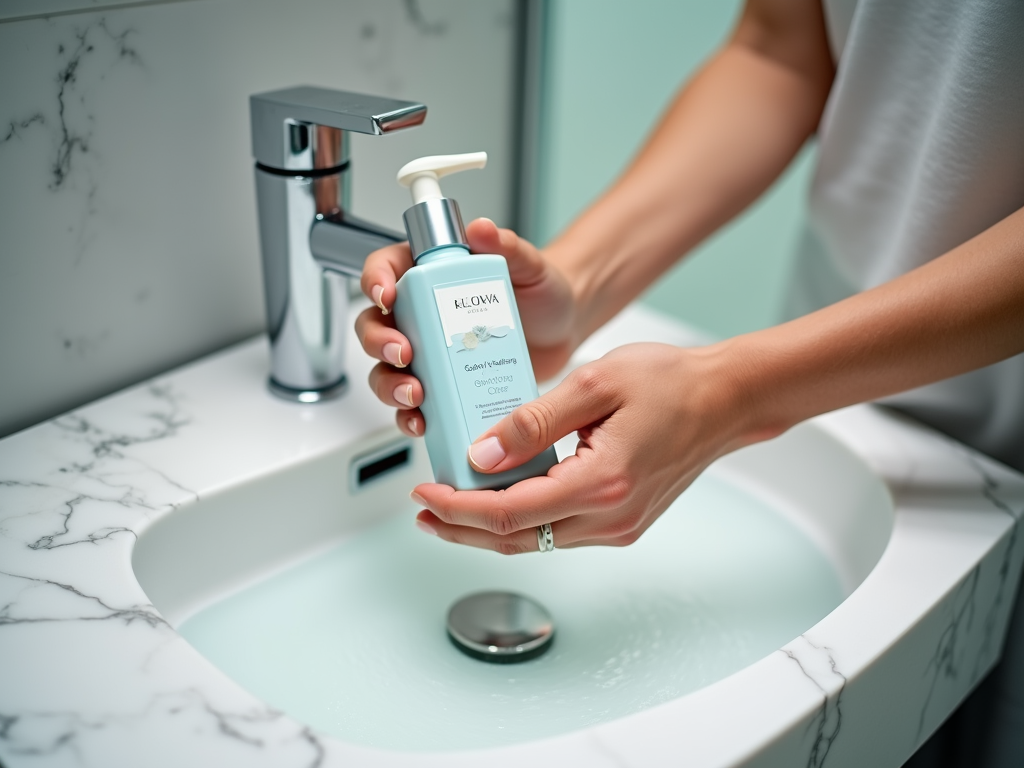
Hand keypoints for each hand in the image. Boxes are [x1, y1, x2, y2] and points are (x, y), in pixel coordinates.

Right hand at [355, 218, 575, 437]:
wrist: (562, 330)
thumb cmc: (540, 292)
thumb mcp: (529, 264)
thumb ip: (505, 245)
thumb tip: (482, 229)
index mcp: (428, 274)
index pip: (384, 269)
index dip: (374, 281)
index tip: (386, 297)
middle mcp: (418, 314)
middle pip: (374, 326)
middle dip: (379, 343)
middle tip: (404, 354)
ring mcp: (426, 353)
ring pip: (385, 370)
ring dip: (389, 386)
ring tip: (415, 395)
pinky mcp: (440, 386)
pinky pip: (411, 406)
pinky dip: (410, 417)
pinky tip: (424, 422)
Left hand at [410, 342, 760, 552]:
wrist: (725, 400)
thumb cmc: (670, 382)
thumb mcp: (593, 383)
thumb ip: (533, 422)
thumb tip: (481, 454)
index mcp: (601, 482)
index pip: (508, 513)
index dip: (457, 508)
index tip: (424, 494)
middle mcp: (611, 517)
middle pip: (516, 540)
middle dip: (461, 528)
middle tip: (424, 511)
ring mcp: (619, 526)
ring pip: (536, 541)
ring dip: (489, 527)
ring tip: (452, 503)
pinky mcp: (622, 522)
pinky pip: (559, 531)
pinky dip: (522, 519)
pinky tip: (501, 495)